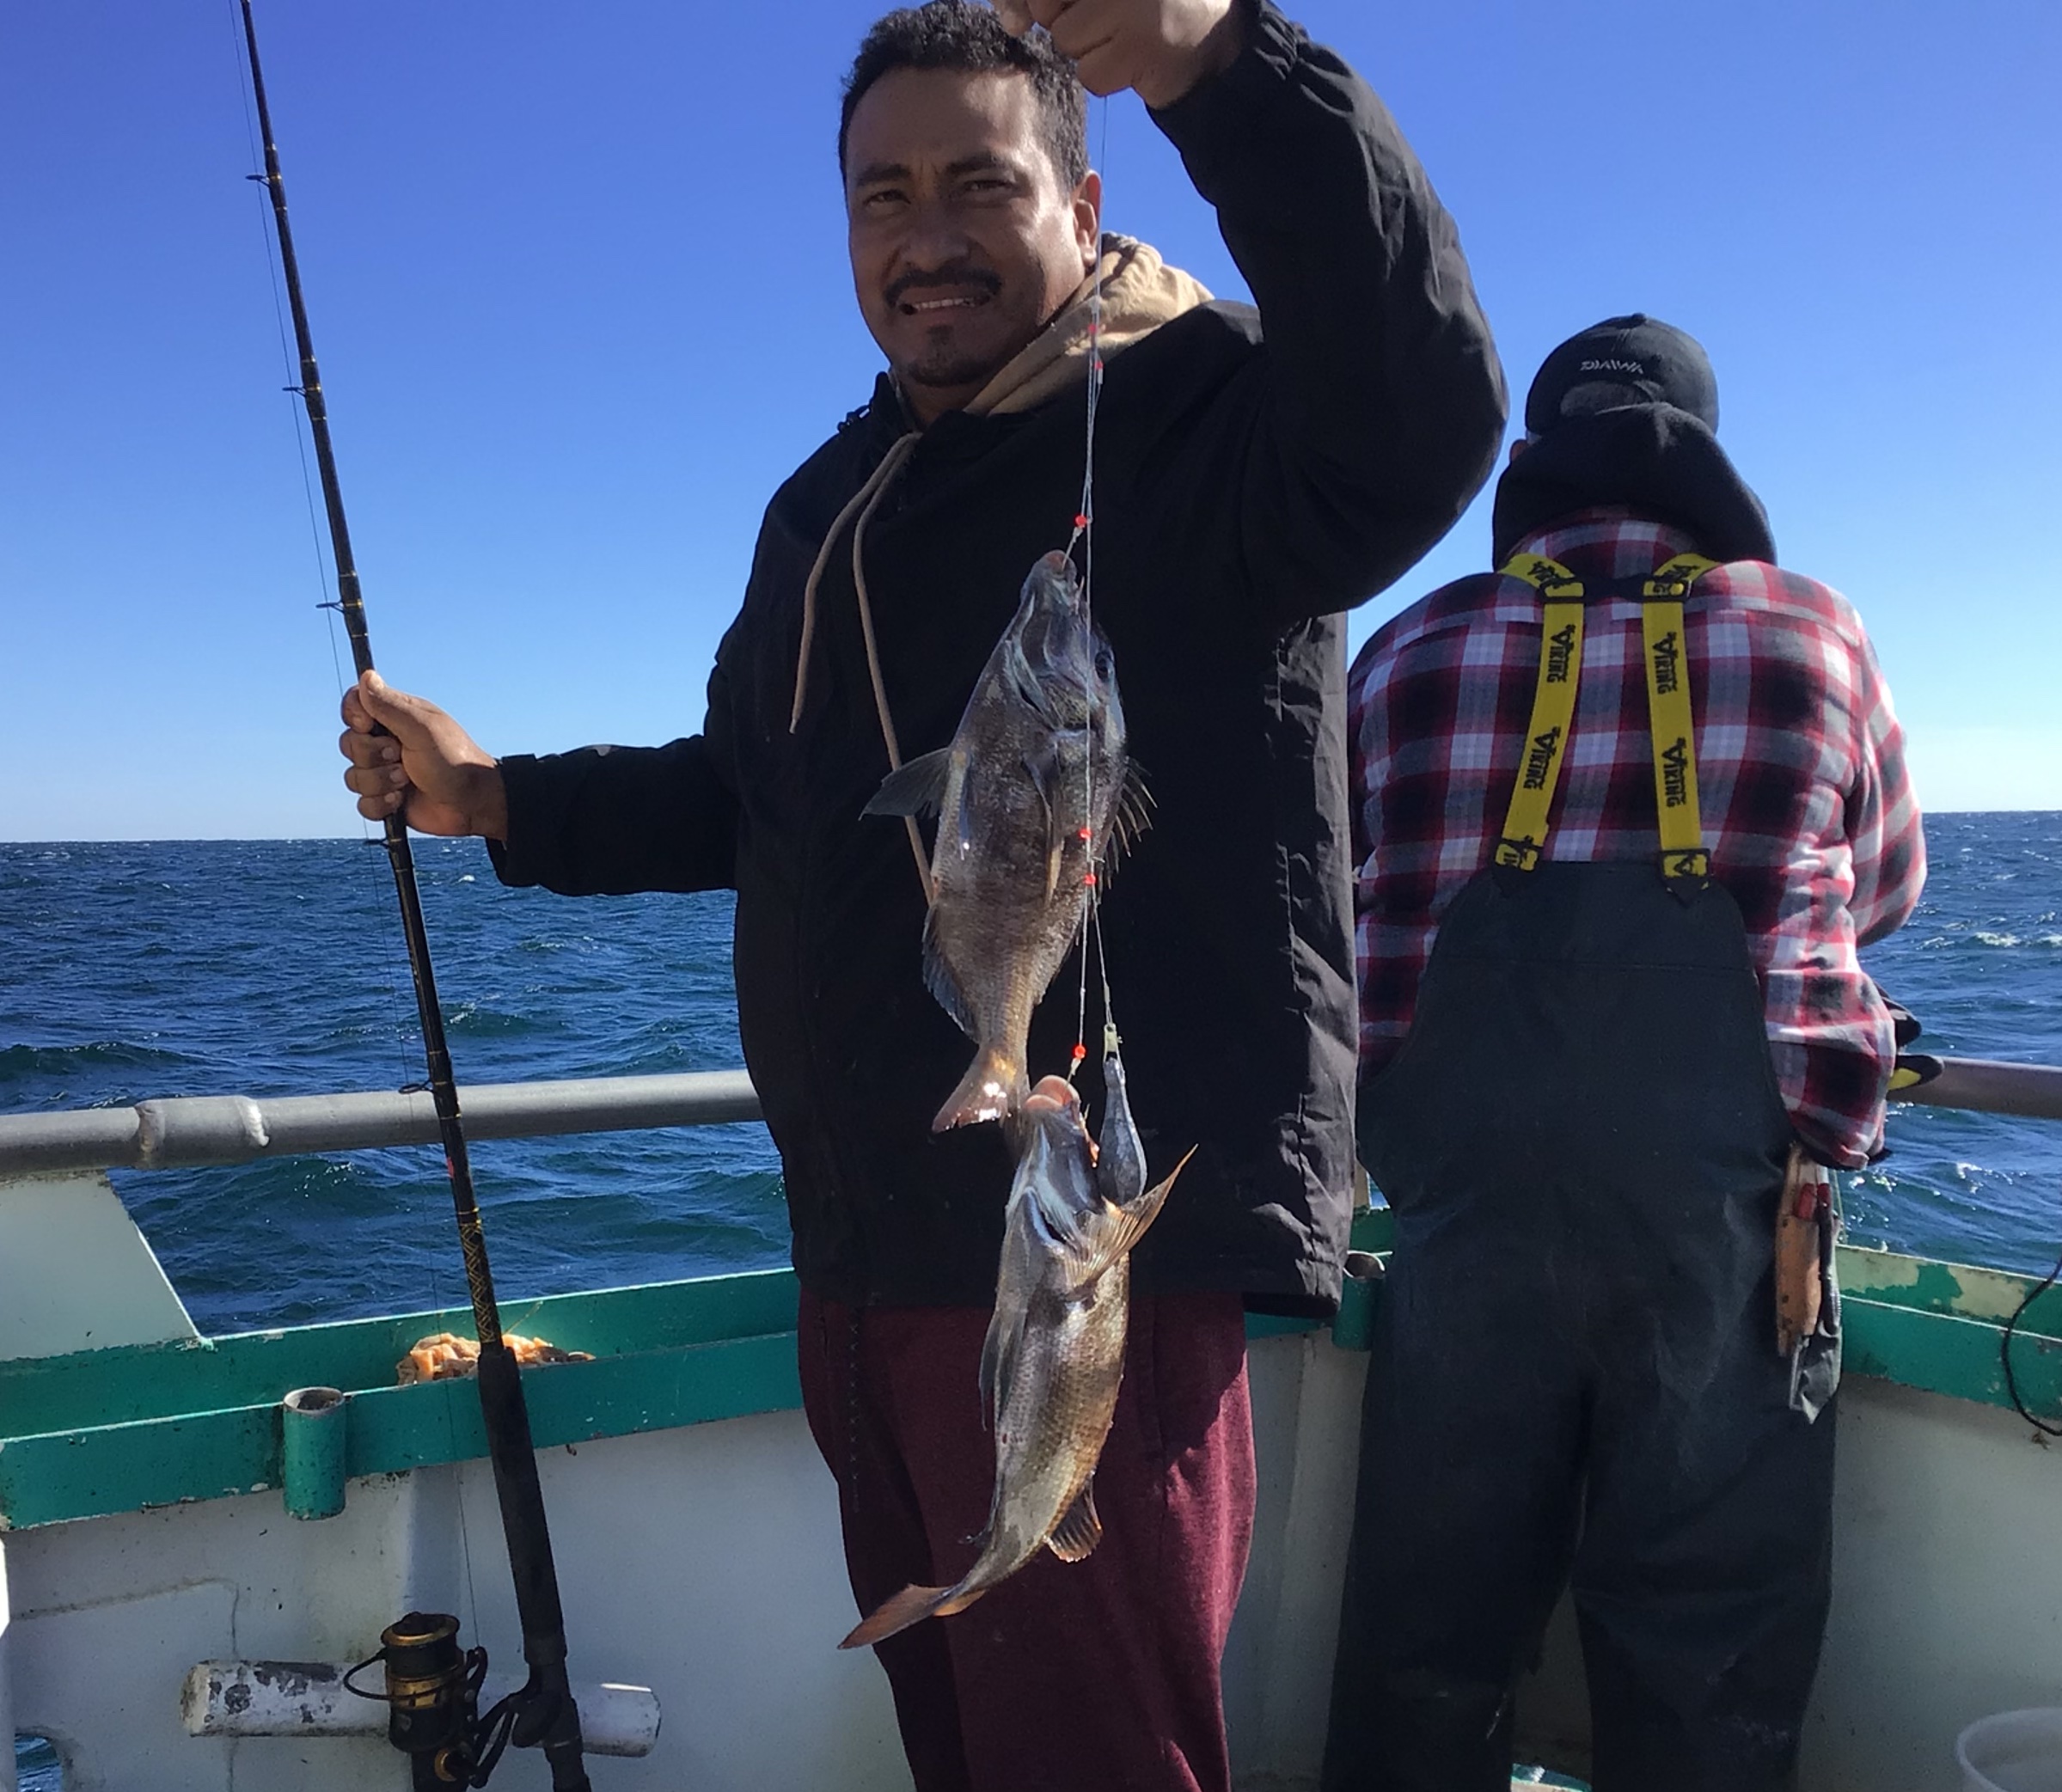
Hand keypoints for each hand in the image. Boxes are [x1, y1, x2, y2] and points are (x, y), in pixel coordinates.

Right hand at [338, 671, 508, 840]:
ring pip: (353, 776)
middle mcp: (386, 742)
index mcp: (395, 717)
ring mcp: (385, 772)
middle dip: (373, 755)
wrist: (473, 802)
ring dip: (380, 781)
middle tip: (400, 756)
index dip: (354, 715)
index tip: (368, 724)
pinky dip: (380, 804)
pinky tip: (401, 800)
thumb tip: (366, 676)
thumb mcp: (422, 728)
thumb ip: (389, 705)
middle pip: (349, 743)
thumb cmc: (454, 759)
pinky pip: (362, 804)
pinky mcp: (386, 799)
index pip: (355, 705)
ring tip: (407, 781)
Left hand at [994, 0, 1243, 108]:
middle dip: (1065, 20)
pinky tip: (1134, 61)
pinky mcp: (1137, 48)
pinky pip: (1089, 74)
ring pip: (1066, 41)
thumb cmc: (1149, 8)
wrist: (1214, 38)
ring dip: (1088, 50)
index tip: (1066, 9)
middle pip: (1046, 6)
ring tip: (1124, 38)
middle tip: (1104, 20)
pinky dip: (1106, 76)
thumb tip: (1014, 14)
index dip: (1043, 3)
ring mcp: (1130, 7)